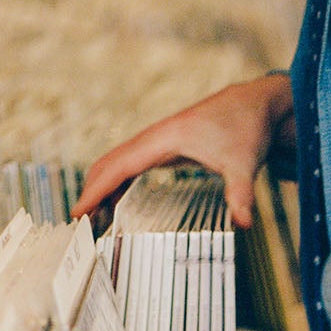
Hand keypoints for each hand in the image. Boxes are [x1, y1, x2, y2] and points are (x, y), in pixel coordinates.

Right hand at [72, 74, 294, 228]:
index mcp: (163, 139)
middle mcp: (154, 138)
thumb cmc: (246, 129)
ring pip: (118, 165)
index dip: (96, 190)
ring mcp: (157, 143)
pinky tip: (117, 205)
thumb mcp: (245, 164)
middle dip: (91, 192)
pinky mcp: (165, 149)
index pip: (119, 167)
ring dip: (102, 189)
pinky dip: (118, 185)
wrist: (253, 104)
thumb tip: (244, 223)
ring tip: (92, 220)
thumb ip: (241, 193)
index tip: (78, 211)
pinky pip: (132, 167)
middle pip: (109, 164)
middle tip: (79, 225)